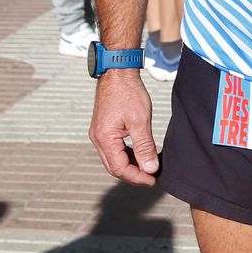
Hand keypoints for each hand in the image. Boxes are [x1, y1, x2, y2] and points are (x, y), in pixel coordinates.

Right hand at [89, 70, 158, 185]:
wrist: (118, 72)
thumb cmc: (128, 93)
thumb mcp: (141, 121)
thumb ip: (145, 147)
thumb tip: (150, 168)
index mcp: (104, 139)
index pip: (120, 169)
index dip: (137, 177)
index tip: (153, 180)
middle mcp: (98, 139)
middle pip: (114, 167)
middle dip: (133, 175)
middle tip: (152, 178)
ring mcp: (99, 134)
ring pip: (114, 160)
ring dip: (130, 166)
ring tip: (148, 169)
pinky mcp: (104, 129)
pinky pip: (114, 149)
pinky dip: (127, 155)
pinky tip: (139, 155)